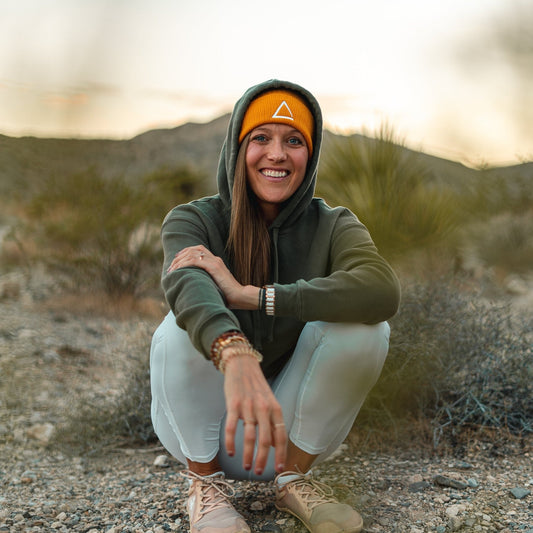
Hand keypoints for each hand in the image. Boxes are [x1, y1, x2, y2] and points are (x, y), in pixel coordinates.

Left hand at [167, 245, 258, 308]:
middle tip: (171, 266)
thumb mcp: (216, 286)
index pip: (199, 249)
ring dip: (180, 261)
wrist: (241, 296)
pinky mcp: (214, 267)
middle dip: (180, 256)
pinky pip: (195, 261)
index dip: (186, 252)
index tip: (176, 260)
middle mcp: (215, 259)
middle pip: (193, 249)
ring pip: (192, 254)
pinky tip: (177, 270)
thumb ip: (207, 283)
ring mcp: (215, 262)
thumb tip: (194, 289)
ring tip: (172, 269)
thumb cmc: (229, 296)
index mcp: (216, 262)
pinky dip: (184, 264)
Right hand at [223, 351, 286, 474]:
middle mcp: (263, 408)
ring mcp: (248, 406)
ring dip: (248, 455)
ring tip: (247, 466)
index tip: (279, 468)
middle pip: (265, 440)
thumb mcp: (269, 402)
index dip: (280, 453)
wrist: (242, 364)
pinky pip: (232, 427)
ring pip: (250, 436)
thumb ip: (272, 422)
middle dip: (263, 459)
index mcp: (275, 408)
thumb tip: (273, 445)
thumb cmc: (256, 386)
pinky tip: (231, 451)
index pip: (280, 435)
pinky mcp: (233, 404)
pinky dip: (231, 442)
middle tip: (259, 472)